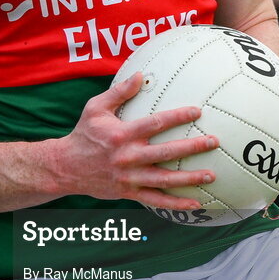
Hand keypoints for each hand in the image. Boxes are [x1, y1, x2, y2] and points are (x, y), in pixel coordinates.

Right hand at [50, 72, 218, 210]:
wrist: (65, 168)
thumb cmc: (84, 134)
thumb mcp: (95, 108)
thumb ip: (119, 92)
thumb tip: (141, 75)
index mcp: (122, 134)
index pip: (155, 123)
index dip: (178, 117)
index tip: (198, 111)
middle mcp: (127, 156)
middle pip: (166, 152)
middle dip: (192, 147)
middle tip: (213, 142)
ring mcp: (129, 177)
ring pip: (164, 179)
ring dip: (189, 178)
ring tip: (212, 174)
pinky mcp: (129, 193)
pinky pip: (156, 200)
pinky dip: (176, 203)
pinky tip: (196, 204)